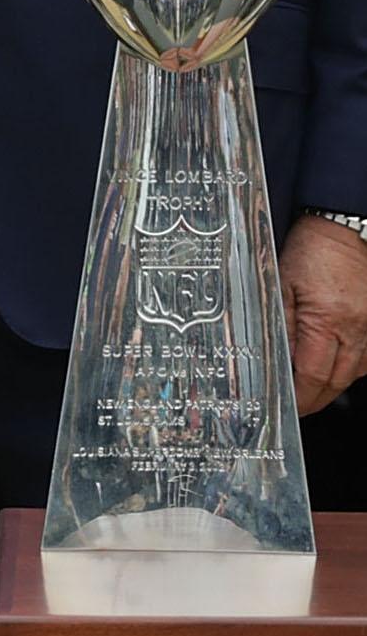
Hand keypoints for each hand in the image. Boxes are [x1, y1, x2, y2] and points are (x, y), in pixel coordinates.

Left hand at [282, 215, 366, 414]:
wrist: (344, 229)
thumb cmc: (311, 251)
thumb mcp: (282, 285)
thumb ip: (282, 324)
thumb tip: (278, 358)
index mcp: (327, 321)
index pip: (314, 375)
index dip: (301, 397)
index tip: (290, 406)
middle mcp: (356, 330)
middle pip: (338, 381)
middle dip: (318, 399)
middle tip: (300, 406)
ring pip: (357, 373)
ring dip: (335, 385)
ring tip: (313, 389)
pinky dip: (353, 366)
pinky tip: (337, 363)